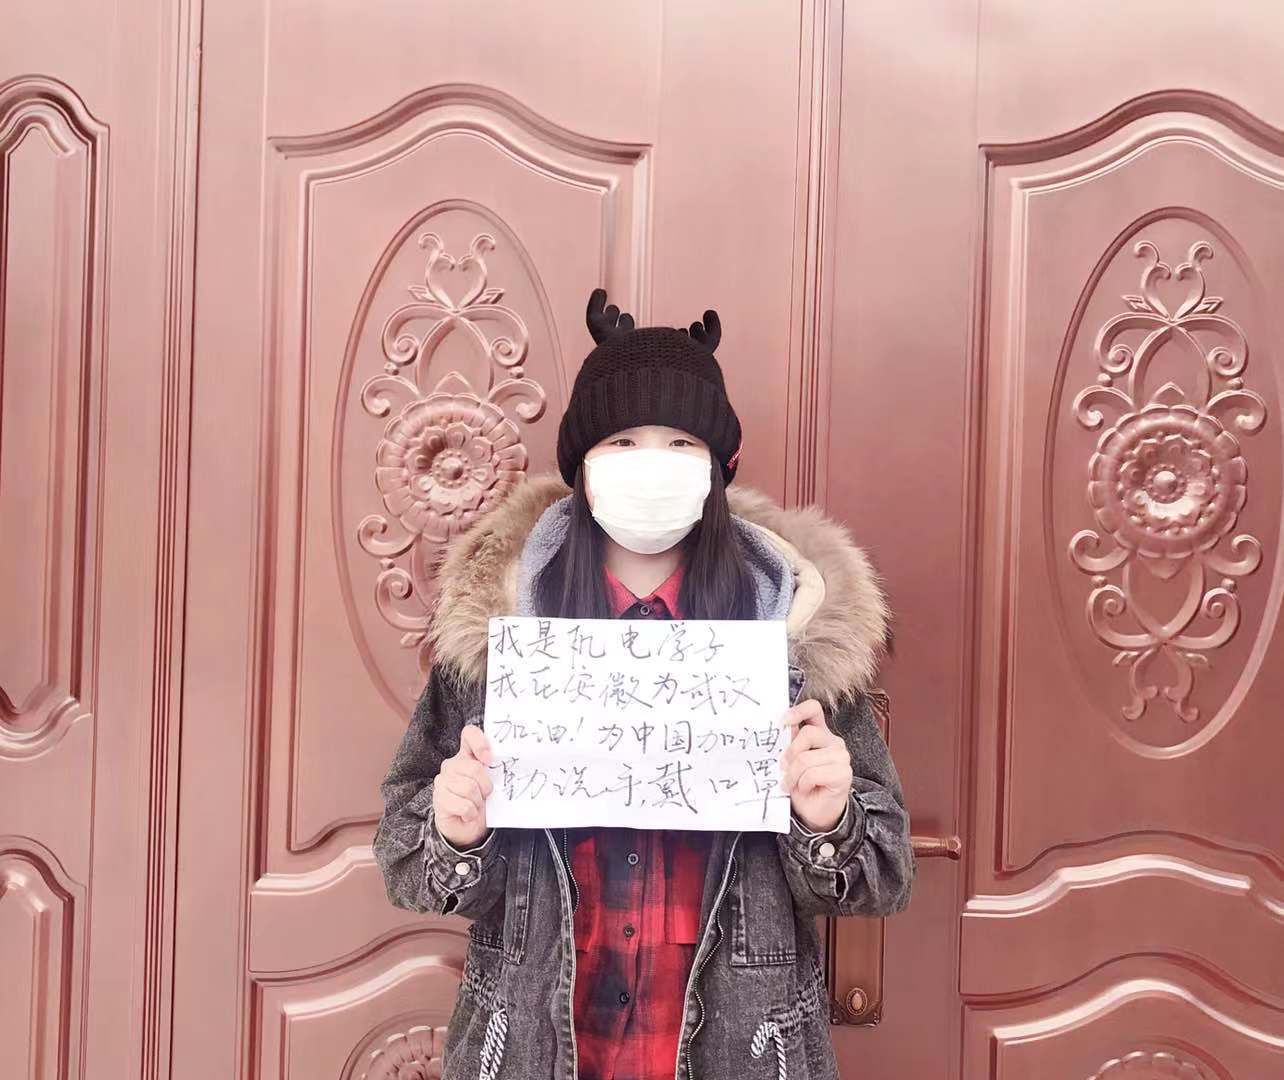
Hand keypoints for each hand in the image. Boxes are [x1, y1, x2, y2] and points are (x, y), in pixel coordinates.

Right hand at [432, 726, 493, 848]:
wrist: (467, 827)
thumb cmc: (481, 801)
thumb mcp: (491, 782)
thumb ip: (496, 769)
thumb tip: (509, 763)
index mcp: (466, 755)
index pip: (469, 734)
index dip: (480, 742)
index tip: (489, 759)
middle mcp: (451, 765)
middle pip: (474, 768)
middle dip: (486, 786)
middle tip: (485, 795)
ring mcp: (442, 781)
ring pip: (469, 788)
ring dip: (478, 802)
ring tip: (475, 805)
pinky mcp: (439, 799)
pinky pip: (464, 805)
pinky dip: (471, 813)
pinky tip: (468, 814)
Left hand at [779, 700, 851, 831]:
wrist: (814, 813)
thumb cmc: (800, 785)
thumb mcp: (790, 760)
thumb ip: (788, 742)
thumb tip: (779, 727)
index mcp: (819, 733)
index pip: (813, 709)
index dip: (798, 711)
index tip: (782, 722)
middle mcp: (832, 741)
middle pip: (808, 733)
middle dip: (790, 753)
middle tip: (783, 769)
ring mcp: (841, 756)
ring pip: (807, 757)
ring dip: (793, 775)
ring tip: (792, 784)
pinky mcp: (844, 773)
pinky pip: (813, 773)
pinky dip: (803, 783)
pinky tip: (805, 788)